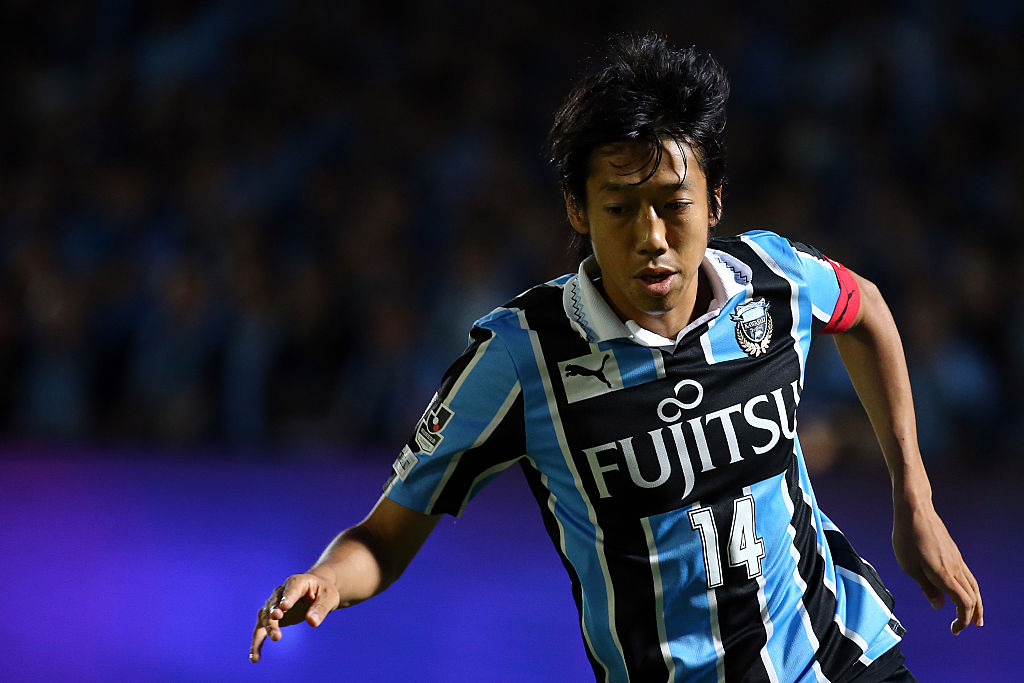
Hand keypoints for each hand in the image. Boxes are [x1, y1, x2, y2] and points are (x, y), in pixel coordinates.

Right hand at [250, 571, 340, 661]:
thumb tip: (312, 622)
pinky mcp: (272, 617)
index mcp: (296, 582)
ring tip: (275, 639)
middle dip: (273, 616)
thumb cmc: (323, 592)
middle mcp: (281, 592)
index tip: (283, 608)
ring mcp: (274, 604)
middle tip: (278, 629)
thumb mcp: (329, 597)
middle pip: (273, 604)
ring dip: (267, 629)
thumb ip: (320, 609)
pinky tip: (255, 658)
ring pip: (265, 616)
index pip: (290, 590)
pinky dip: (257, 642)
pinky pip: (260, 629)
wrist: (317, 590)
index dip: (287, 598)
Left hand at [892, 501, 982, 634]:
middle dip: (970, 616)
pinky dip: (970, 590)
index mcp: (944, 574)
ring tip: (975, 617)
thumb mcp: (909, 566)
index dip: (962, 620)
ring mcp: (957, 560)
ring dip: (976, 604)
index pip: (963, 604)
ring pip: (974, 587)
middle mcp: (955, 568)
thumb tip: (939, 605)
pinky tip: (965, 593)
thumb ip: (926, 587)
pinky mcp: (955, 553)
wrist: (915, 510)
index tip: (955, 630)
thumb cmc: (907, 537)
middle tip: (962, 628)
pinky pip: (968, 576)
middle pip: (972, 598)